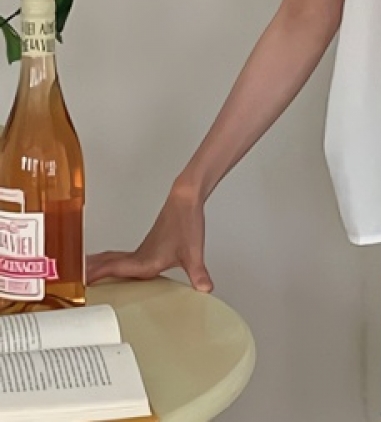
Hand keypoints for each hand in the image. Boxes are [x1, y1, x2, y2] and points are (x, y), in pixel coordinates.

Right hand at [87, 183, 213, 292]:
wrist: (186, 199)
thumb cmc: (186, 222)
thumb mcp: (194, 253)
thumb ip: (198, 273)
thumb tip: (205, 289)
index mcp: (144, 261)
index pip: (112, 271)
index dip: (92, 279)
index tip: (75, 287)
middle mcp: (139, 256)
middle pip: (107, 265)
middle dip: (88, 275)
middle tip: (68, 284)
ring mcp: (142, 250)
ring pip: (113, 260)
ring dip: (97, 268)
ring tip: (82, 277)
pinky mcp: (148, 245)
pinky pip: (122, 257)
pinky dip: (110, 263)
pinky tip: (117, 269)